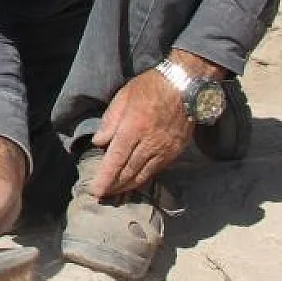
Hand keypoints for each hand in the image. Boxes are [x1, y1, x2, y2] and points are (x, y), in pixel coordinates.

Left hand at [90, 66, 194, 197]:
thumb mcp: (123, 97)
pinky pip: (157, 169)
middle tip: (103, 196)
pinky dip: (145, 178)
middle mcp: (149, 143)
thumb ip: (110, 121)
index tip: (96, 191)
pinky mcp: (175, 151)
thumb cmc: (151, 87)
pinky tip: (137, 181)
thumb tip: (99, 143)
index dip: (105, 179)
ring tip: (117, 192)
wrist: (186, 85)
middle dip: (114, 186)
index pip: (115, 160)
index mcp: (132, 129)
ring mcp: (164, 149)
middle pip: (129, 172)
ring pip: (144, 174)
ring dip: (129, 186)